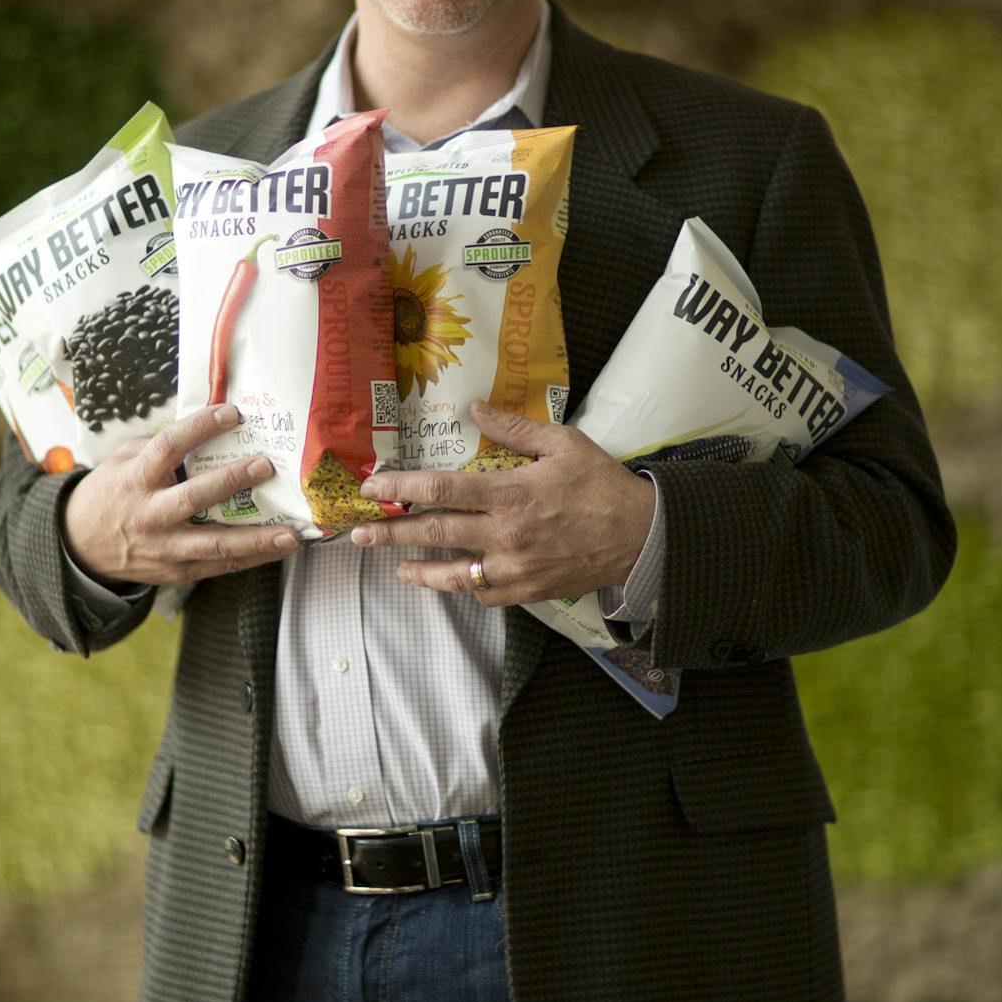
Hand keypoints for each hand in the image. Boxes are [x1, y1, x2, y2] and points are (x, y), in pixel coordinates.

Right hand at [62, 404, 299, 586]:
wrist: (81, 547)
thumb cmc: (112, 494)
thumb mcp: (122, 461)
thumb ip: (156, 446)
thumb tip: (204, 426)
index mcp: (136, 479)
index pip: (168, 447)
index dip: (199, 428)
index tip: (231, 413)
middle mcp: (151, 514)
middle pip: (194, 497)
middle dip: (232, 481)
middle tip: (266, 467)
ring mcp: (165, 547)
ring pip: (216, 545)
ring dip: (257, 539)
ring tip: (292, 533)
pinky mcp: (178, 571)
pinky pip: (220, 566)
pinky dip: (252, 558)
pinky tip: (279, 548)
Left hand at [349, 400, 654, 605]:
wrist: (642, 536)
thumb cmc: (602, 485)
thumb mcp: (563, 443)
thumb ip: (515, 428)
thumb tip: (475, 408)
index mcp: (509, 494)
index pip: (441, 491)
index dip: (401, 489)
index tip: (373, 487)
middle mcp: (504, 535)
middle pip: (434, 533)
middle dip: (391, 532)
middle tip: (359, 533)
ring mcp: (514, 568)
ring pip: (452, 573)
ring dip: (418, 569)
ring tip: (394, 566)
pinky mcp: (528, 591)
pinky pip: (484, 594)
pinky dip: (463, 587)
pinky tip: (447, 580)